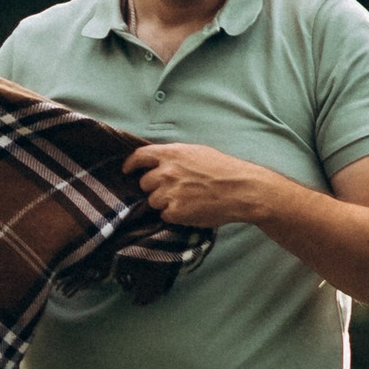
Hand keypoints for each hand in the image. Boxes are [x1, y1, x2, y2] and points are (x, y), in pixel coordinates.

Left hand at [124, 141, 269, 228]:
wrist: (241, 190)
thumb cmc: (224, 170)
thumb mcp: (197, 152)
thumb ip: (175, 156)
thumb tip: (159, 162)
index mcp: (171, 154)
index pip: (139, 157)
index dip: (130, 164)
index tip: (127, 170)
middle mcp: (166, 172)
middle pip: (144, 183)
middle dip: (155, 187)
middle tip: (174, 189)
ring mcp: (169, 193)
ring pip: (154, 201)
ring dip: (165, 202)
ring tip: (187, 200)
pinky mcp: (175, 212)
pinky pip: (165, 215)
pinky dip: (175, 215)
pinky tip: (191, 209)